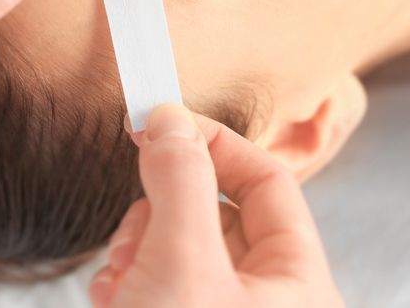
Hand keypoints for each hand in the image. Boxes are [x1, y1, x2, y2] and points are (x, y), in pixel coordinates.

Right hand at [90, 105, 344, 307]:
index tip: (160, 125)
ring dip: (137, 249)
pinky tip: (112, 296)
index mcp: (298, 285)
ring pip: (180, 248)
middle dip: (162, 210)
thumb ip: (181, 182)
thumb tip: (170, 119)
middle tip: (136, 225)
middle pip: (217, 213)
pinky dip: (129, 280)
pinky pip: (160, 283)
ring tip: (120, 276)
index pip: (269, 182)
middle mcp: (268, 301)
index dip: (215, 145)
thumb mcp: (181, 264)